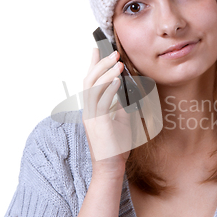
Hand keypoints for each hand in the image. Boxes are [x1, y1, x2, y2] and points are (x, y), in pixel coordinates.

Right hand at [82, 48, 132, 174]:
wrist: (111, 168)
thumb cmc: (116, 146)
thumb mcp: (121, 120)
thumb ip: (121, 104)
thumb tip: (128, 89)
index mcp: (92, 108)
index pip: (89, 81)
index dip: (92, 64)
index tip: (97, 48)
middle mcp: (88, 110)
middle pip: (89, 80)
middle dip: (101, 64)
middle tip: (114, 53)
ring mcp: (91, 117)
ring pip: (93, 88)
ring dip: (106, 73)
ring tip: (118, 63)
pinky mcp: (97, 124)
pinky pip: (102, 102)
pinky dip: (109, 89)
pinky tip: (118, 81)